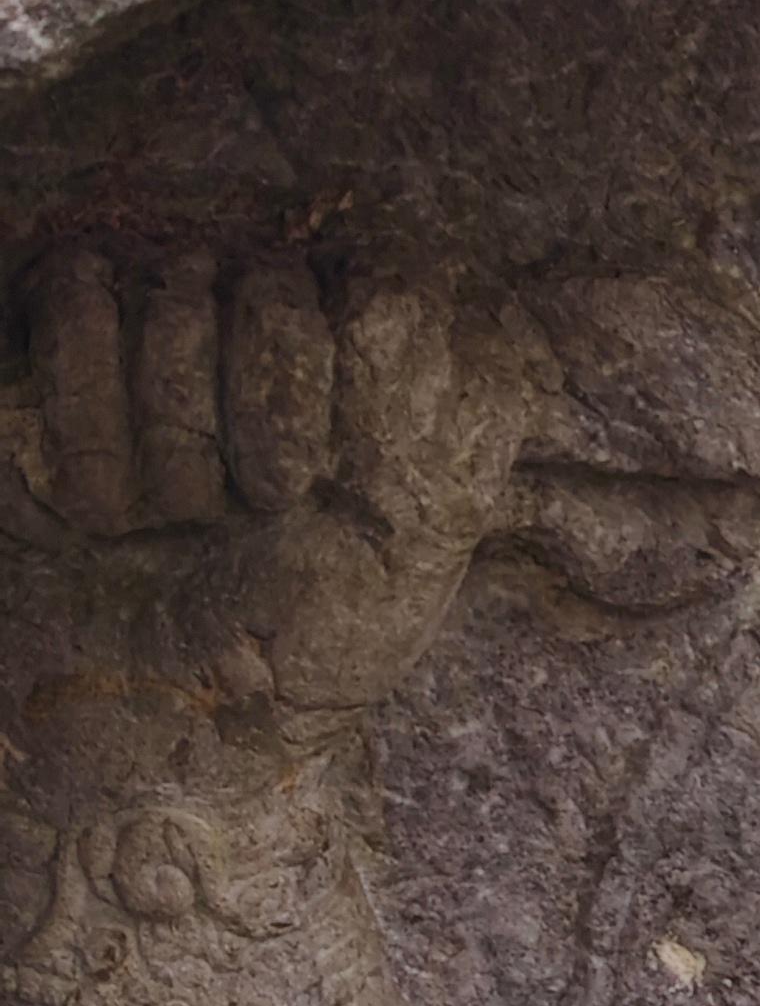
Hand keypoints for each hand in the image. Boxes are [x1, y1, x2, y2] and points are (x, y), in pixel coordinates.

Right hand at [0, 244, 539, 724]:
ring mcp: (179, 329)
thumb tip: (411, 277)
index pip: (376, 279)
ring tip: (170, 522)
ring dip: (170, 441)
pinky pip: (79, 297)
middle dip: (251, 425)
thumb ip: (441, 414)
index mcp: (384, 381)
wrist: (143, 728)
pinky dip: (88, 418)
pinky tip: (100, 503)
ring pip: (176, 289)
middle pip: (270, 282)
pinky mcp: (71, 343)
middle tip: (237, 516)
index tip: (302, 493)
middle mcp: (285, 338)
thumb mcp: (403, 556)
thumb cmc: (289, 657)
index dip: (327, 391)